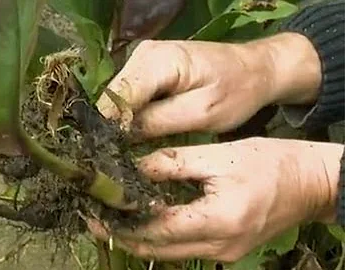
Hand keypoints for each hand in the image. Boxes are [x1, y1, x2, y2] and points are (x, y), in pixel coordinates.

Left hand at [88, 138, 342, 261]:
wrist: (310, 183)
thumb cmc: (270, 162)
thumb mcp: (219, 155)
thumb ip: (173, 164)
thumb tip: (134, 168)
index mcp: (219, 220)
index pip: (157, 227)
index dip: (122, 220)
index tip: (94, 209)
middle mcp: (219, 247)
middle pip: (157, 249)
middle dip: (122, 235)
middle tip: (92, 218)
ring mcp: (223, 255)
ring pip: (167, 254)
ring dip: (137, 238)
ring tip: (110, 219)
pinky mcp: (225, 252)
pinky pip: (182, 250)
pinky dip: (159, 238)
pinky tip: (143, 221)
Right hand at [97, 33, 320, 138]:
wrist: (254, 69)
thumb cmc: (237, 91)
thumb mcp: (201, 113)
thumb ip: (158, 122)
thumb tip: (120, 136)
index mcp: (160, 60)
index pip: (119, 96)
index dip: (110, 127)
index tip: (109, 157)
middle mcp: (143, 54)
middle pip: (113, 96)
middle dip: (112, 126)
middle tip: (114, 160)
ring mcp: (142, 59)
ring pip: (117, 97)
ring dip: (118, 122)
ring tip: (121, 152)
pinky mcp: (145, 68)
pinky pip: (128, 95)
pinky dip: (129, 115)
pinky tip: (132, 135)